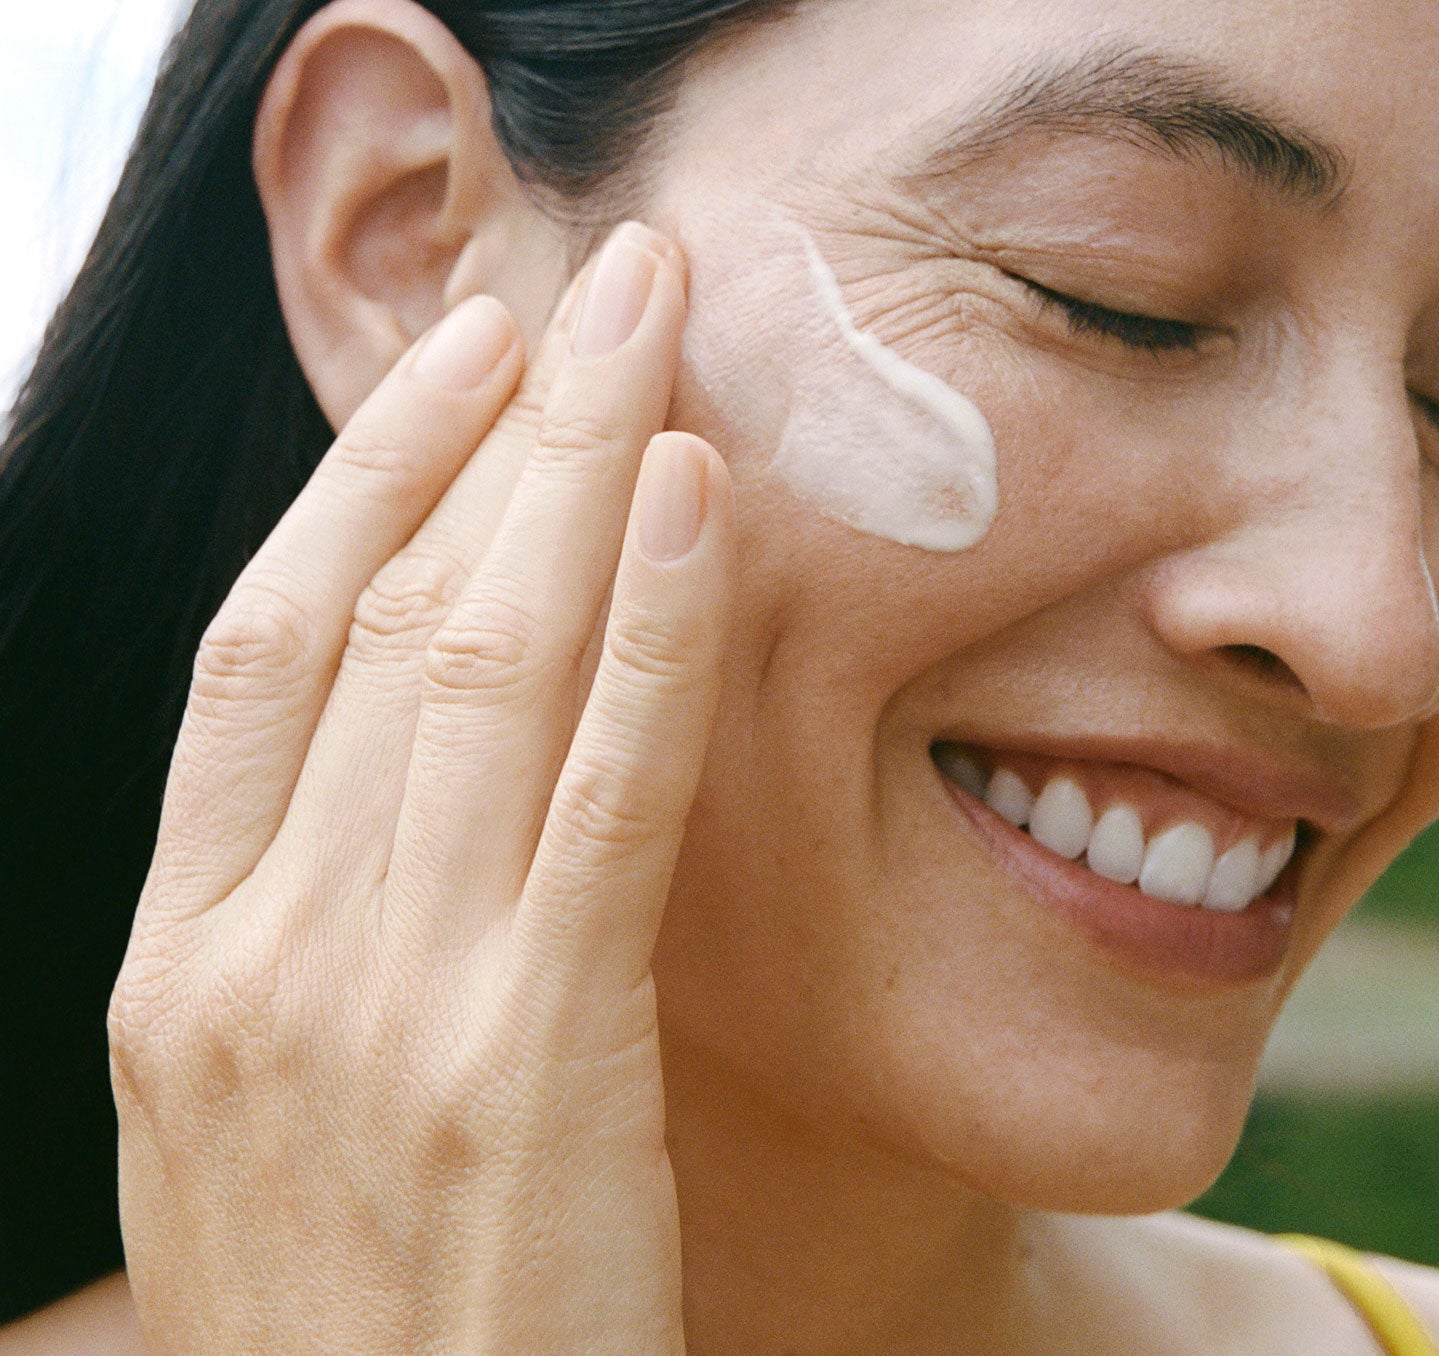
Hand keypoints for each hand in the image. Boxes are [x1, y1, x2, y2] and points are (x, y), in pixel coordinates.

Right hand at [107, 223, 730, 1353]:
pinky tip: (690, 494)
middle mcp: (261, 953)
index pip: (266, 647)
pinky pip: (597, 786)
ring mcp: (384, 998)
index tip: (459, 368)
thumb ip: (318, 934)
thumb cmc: (359, 1322)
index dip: (361, 478)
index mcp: (188, 961)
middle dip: (489, 420)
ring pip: (477, 659)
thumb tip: (412, 761)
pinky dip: (644, 625)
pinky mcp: (527, 1052)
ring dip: (571, 466)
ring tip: (645, 322)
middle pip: (380, 611)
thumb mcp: (281, 1114)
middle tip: (579, 278)